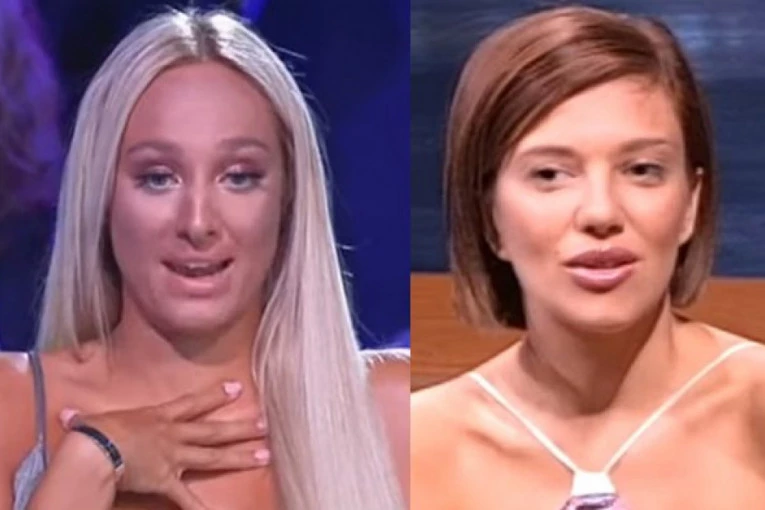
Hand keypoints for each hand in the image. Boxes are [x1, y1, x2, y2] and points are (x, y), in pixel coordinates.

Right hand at [59, 381, 268, 509]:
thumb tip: (68, 416)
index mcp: (160, 416)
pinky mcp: (167, 481)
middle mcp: (174, 435)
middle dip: (241, 427)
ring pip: (213, 457)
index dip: (216, 395)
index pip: (194, 403)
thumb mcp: (94, 420)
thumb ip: (88, 419)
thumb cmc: (95, 433)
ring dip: (240, 456)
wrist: (95, 452)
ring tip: (264, 454)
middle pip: (214, 431)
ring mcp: (174, 458)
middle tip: (266, 424)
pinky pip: (187, 499)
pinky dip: (201, 508)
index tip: (237, 388)